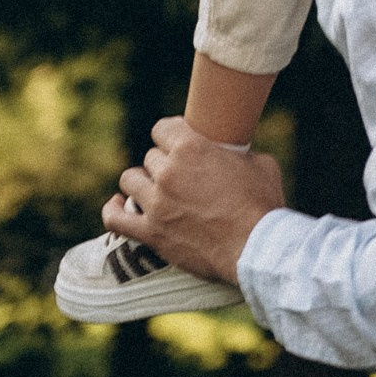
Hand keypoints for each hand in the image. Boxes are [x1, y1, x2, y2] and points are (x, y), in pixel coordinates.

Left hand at [103, 116, 285, 284]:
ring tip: (155, 191)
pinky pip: (115, 218)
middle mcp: (168, 171)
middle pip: (150, 157)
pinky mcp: (151, 232)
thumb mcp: (258, 162)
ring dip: (142, 183)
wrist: (255, 247)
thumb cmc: (262, 204)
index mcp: (191, 147)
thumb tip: (236, 155)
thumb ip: (238, 153)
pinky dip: (113, 210)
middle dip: (164, 164)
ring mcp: (156, 203)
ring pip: (130, 180)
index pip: (162, 128)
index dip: (170, 135)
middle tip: (180, 177)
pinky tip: (117, 205)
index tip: (177, 144)